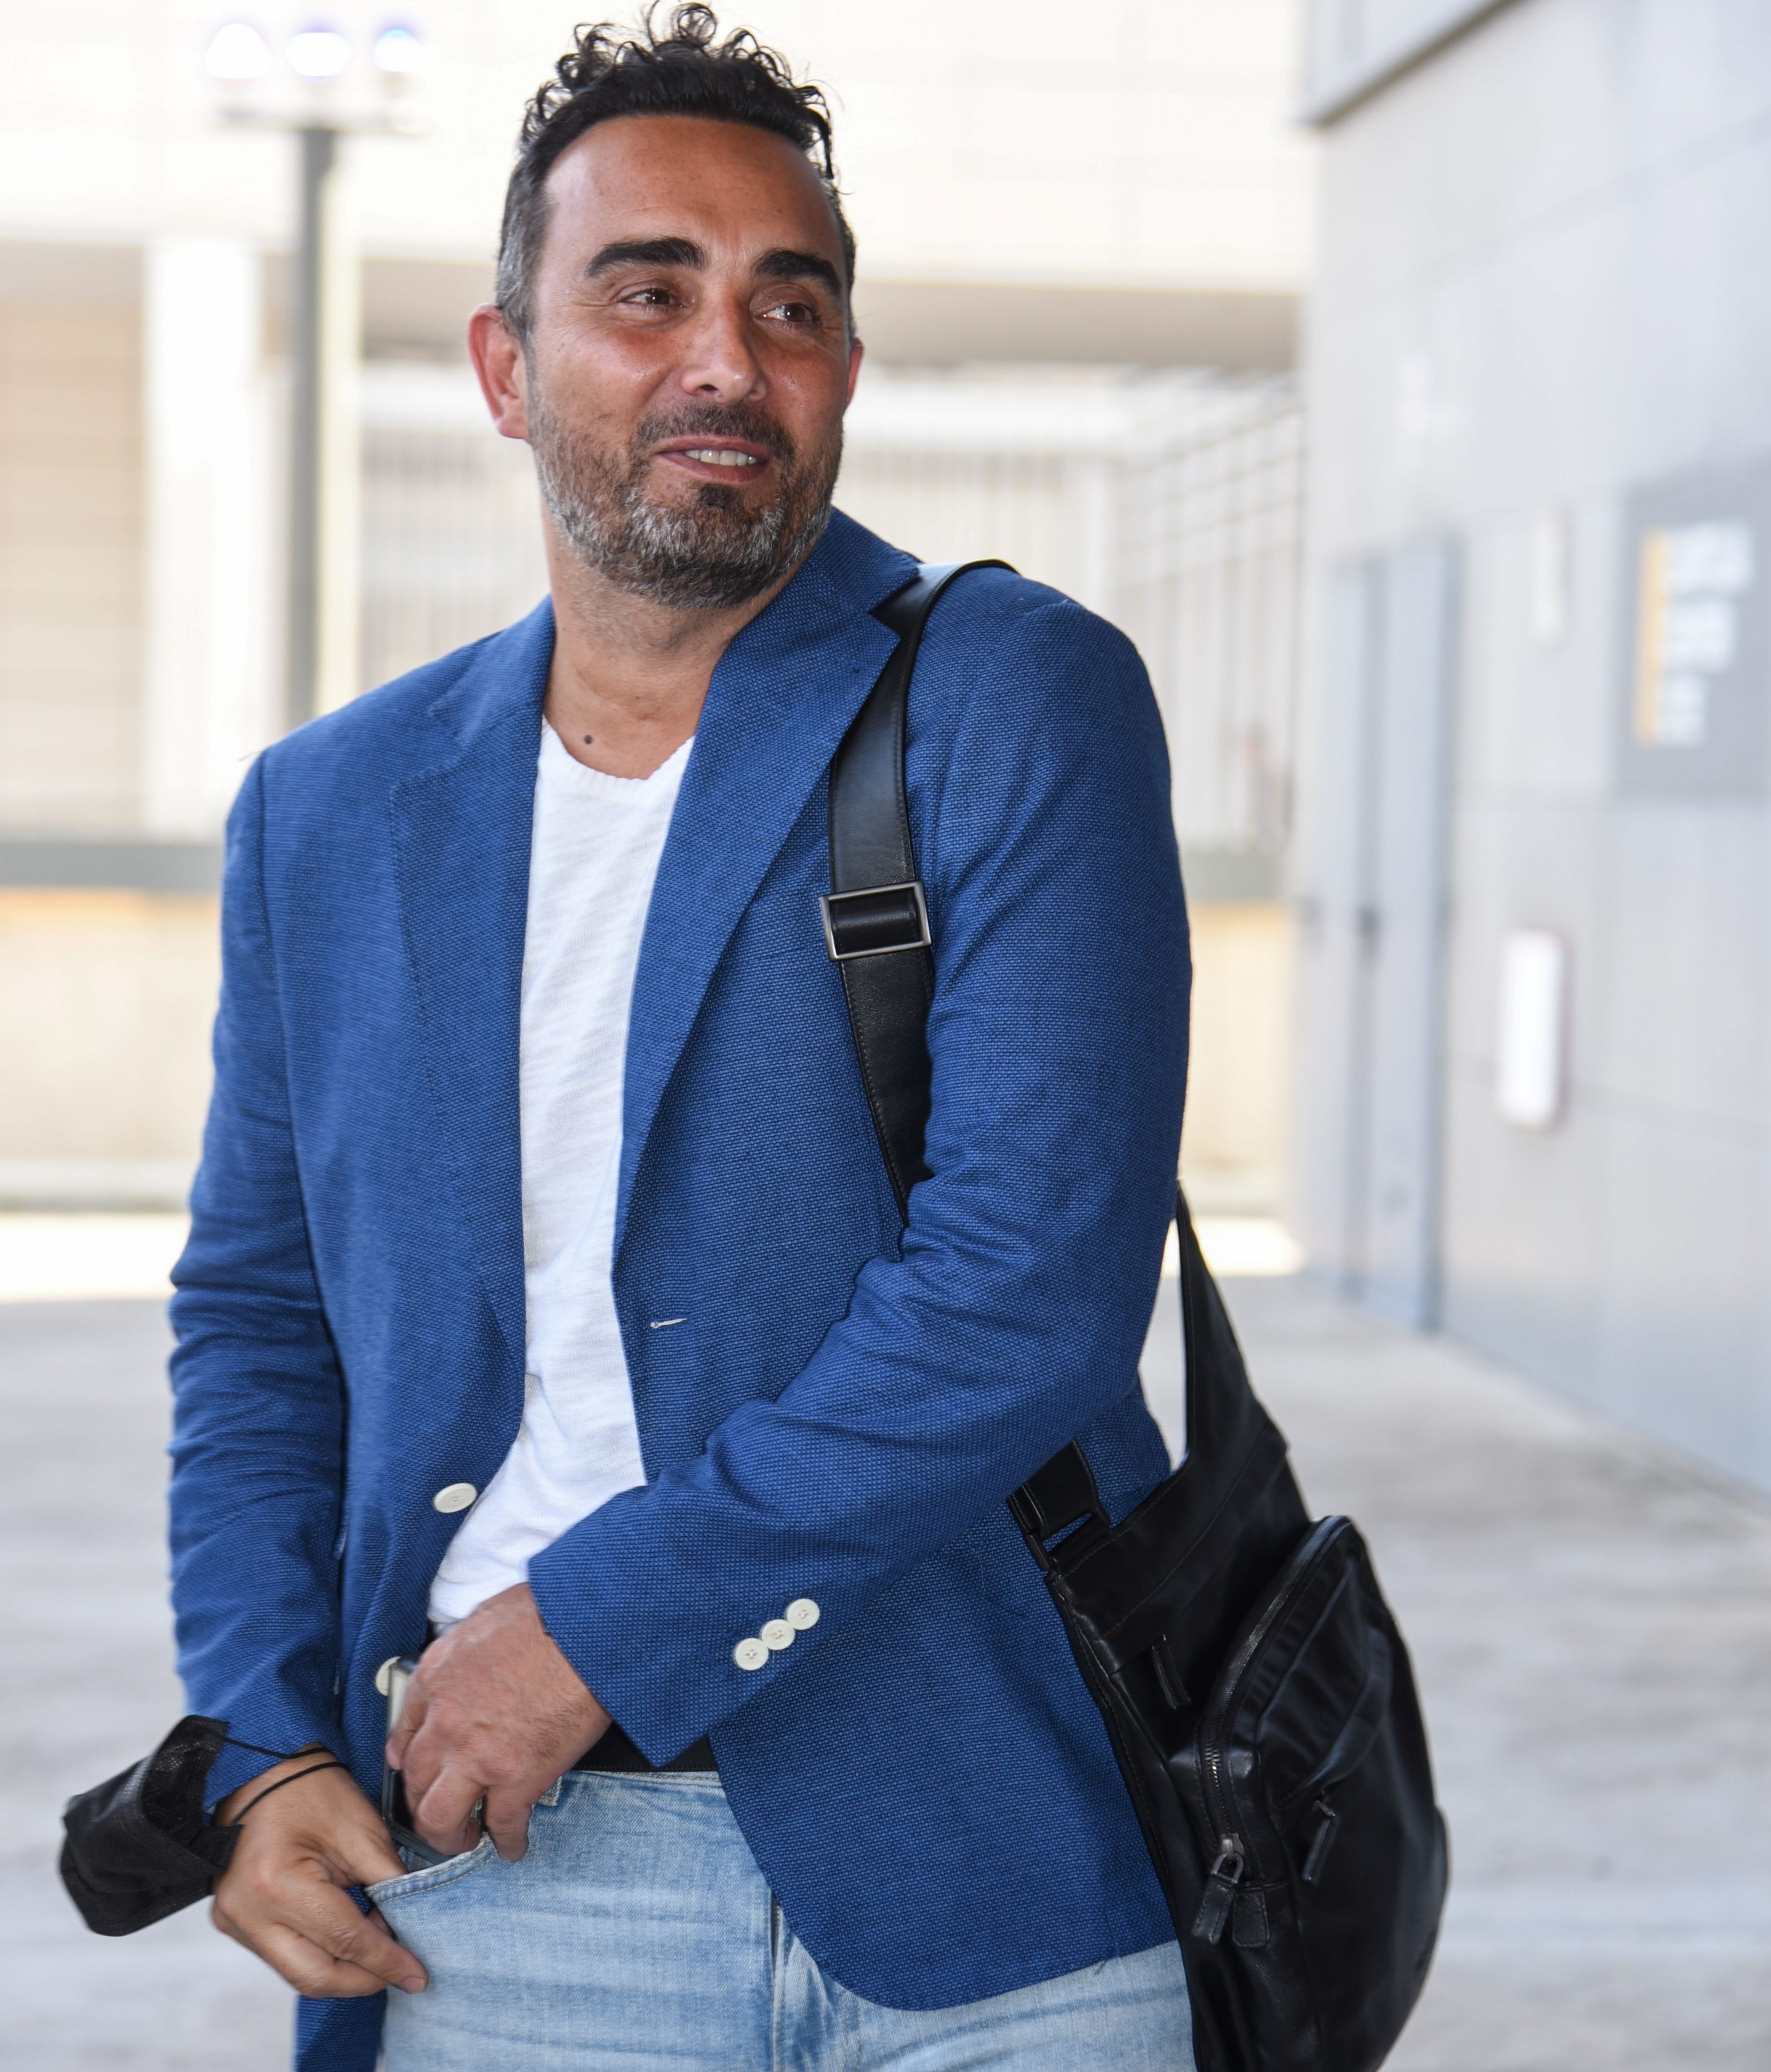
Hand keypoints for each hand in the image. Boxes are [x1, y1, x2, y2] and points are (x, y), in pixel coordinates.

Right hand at [211, 1753, 424, 1997]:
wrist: (264, 1770)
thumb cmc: (312, 1788)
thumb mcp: (362, 1830)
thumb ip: (389, 1883)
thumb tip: (411, 1928)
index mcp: (277, 1885)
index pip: (344, 1941)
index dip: (386, 1961)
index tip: (418, 1974)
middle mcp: (247, 1913)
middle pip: (314, 1976)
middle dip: (363, 1979)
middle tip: (401, 1970)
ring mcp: (233, 1921)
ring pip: (297, 1973)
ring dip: (342, 1970)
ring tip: (379, 1949)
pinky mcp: (232, 1922)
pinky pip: (281, 1956)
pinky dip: (318, 1955)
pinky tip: (347, 1938)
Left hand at [386, 1582, 609, 1861]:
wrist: (584, 1628)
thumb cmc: (543, 1615)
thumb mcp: (479, 1622)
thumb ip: (459, 1654)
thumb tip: (461, 1670)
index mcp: (434, 1681)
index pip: (403, 1738)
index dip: (409, 1765)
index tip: (419, 1776)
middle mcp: (445, 1724)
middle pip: (414, 1785)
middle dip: (423, 1807)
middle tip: (438, 1815)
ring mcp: (477, 1756)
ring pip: (439, 1818)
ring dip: (450, 1836)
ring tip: (467, 1839)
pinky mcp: (518, 1778)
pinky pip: (502, 1825)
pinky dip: (507, 1843)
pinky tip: (513, 1847)